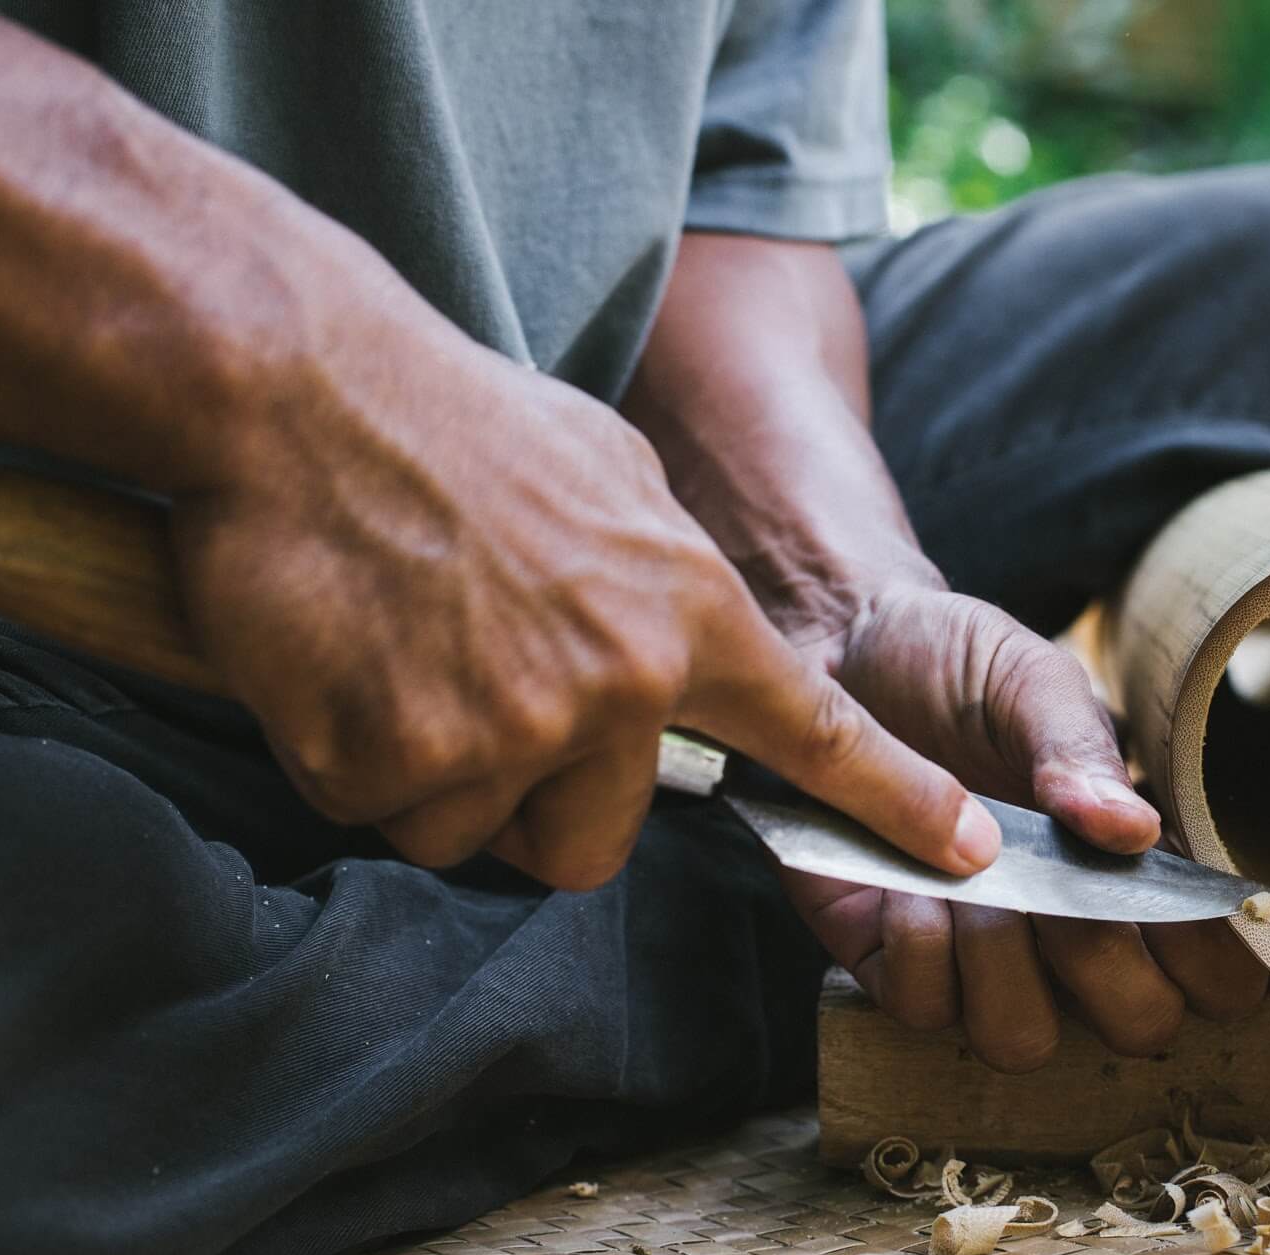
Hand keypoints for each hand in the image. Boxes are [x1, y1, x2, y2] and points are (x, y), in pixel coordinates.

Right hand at [169, 322, 997, 890]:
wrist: (299, 386)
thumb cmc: (457, 424)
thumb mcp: (613, 475)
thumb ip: (666, 582)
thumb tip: (678, 640)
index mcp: (689, 614)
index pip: (815, 735)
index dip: (895, 802)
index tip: (969, 852)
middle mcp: (621, 686)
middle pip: (594, 845)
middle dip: (537, 803)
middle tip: (476, 696)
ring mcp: (512, 728)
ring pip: (479, 836)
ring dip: (436, 776)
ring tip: (405, 652)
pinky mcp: (398, 760)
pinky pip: (383, 813)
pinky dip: (352, 757)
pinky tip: (343, 659)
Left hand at [780, 583, 1268, 1070]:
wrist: (836, 646)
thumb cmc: (956, 665)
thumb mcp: (1030, 682)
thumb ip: (1082, 753)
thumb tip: (1136, 831)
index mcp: (1132, 871)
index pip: (1220, 973)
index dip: (1216, 960)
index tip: (1169, 892)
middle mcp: (1069, 934)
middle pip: (1138, 1026)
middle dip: (1103, 961)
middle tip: (1060, 881)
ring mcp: (981, 960)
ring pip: (1023, 1040)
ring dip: (1003, 962)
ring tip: (976, 876)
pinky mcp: (890, 962)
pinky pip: (924, 1008)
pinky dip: (918, 944)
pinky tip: (905, 876)